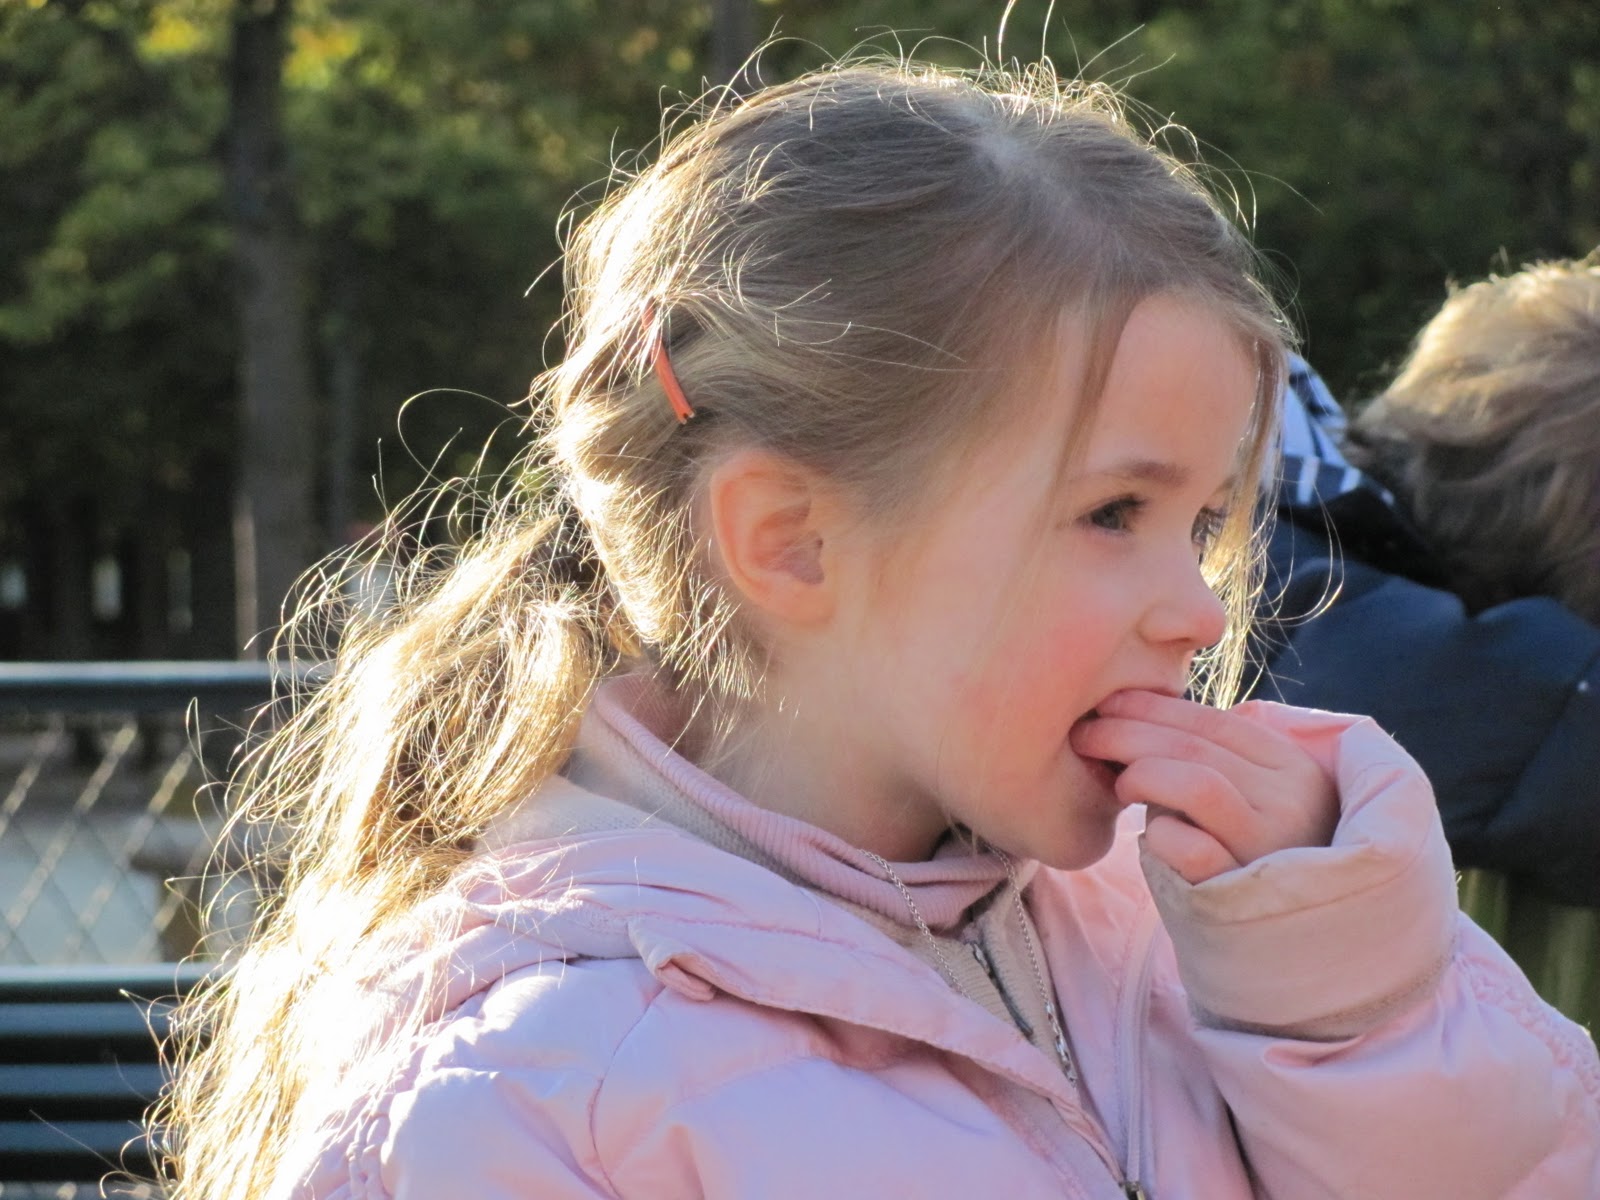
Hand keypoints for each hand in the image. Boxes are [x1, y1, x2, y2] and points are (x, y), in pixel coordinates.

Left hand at [1070, 690, 1338, 883]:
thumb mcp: (1243, 798)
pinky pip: (1189, 847)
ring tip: (1119, 786)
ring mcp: (1273, 847)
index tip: (1106, 703)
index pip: (1215, 722)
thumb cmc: (1240, 856)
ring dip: (1141, 775)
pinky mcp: (1243, 889)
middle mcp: (1296, 802)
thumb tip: (1128, 711)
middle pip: (1195, 747)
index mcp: (1296, 769)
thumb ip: (1207, 758)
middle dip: (1127, 733)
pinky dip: (1159, 836)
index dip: (1153, 708)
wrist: (1271, 940)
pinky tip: (1149, 836)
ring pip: (1196, 784)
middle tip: (1084, 735)